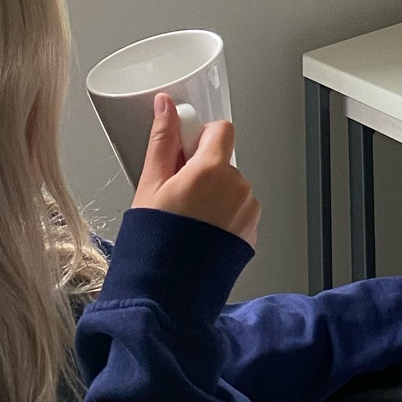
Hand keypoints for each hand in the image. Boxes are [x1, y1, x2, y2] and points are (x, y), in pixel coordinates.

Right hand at [132, 92, 260, 246]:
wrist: (167, 295)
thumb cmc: (153, 244)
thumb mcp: (149, 186)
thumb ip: (162, 141)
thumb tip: (165, 107)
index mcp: (212, 170)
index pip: (222, 129)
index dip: (202, 137)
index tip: (185, 151)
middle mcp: (237, 187)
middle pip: (223, 161)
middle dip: (203, 170)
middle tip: (178, 195)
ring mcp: (248, 210)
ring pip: (231, 187)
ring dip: (214, 195)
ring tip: (187, 220)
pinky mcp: (252, 231)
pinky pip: (239, 210)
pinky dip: (223, 216)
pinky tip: (201, 233)